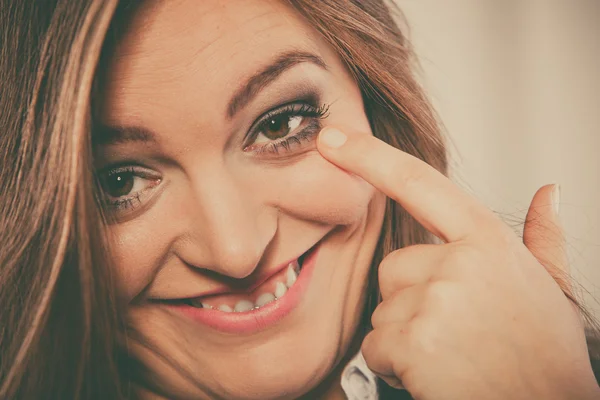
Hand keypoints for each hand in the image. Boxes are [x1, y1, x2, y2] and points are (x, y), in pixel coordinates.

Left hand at [317, 128, 599, 399]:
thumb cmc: (545, 355)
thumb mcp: (550, 289)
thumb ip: (543, 239)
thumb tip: (548, 192)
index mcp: (488, 241)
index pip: (418, 182)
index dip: (368, 155)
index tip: (331, 137)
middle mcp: (460, 262)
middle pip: (392, 266)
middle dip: (410, 298)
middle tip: (454, 330)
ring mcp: (436, 300)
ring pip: (383, 309)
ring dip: (404, 335)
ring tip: (451, 355)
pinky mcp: (414, 341)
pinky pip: (375, 345)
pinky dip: (394, 365)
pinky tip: (435, 375)